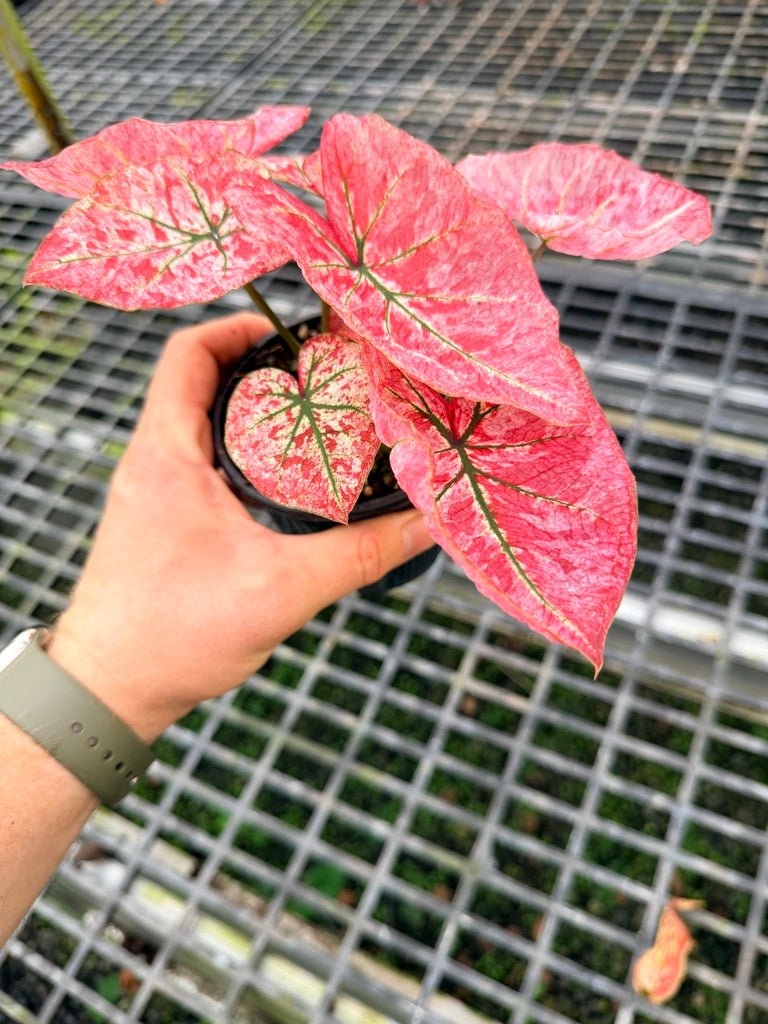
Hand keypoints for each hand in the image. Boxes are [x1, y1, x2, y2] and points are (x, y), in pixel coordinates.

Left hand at [47, 313, 432, 740]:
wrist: (110, 689)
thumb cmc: (174, 635)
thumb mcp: (280, 590)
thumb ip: (359, 554)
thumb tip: (426, 525)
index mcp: (167, 454)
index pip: (190, 354)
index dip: (241, 328)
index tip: (298, 334)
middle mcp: (153, 461)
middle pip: (204, 382)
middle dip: (266, 370)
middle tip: (328, 377)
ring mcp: (154, 491)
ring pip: (206, 424)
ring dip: (256, 414)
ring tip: (320, 421)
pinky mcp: (162, 520)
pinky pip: (205, 463)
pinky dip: (247, 455)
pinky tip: (291, 481)